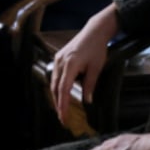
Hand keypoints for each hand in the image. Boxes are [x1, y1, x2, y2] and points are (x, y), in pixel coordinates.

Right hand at [49, 5, 118, 124]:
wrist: (94, 32)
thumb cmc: (96, 48)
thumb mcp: (96, 68)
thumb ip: (90, 85)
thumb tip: (87, 100)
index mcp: (70, 65)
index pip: (63, 90)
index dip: (63, 105)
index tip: (64, 117)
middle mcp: (61, 62)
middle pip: (55, 88)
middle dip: (58, 104)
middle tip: (63, 117)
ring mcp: (58, 59)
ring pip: (53, 82)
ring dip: (56, 96)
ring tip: (62, 108)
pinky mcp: (58, 58)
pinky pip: (55, 75)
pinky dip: (57, 87)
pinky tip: (61, 94)